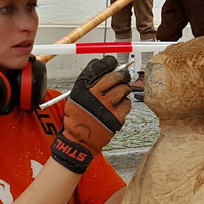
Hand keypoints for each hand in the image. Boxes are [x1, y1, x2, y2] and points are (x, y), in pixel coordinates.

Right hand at [51, 56, 131, 172]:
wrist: (78, 140)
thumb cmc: (77, 118)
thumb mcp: (76, 96)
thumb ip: (89, 82)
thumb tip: (107, 68)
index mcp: (82, 89)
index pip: (98, 67)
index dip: (109, 63)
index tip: (114, 63)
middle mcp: (94, 96)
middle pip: (115, 77)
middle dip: (122, 75)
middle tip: (123, 76)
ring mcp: (106, 107)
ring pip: (124, 89)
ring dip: (124, 89)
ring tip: (119, 94)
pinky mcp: (115, 118)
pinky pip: (127, 104)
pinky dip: (126, 103)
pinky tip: (119, 106)